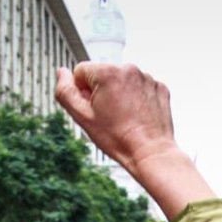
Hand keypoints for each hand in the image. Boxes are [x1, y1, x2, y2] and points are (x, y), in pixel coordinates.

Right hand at [55, 64, 212, 217]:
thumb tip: (62, 73)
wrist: (150, 153)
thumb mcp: (82, 117)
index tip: (94, 109)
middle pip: (102, 75)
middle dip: (101, 92)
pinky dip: (137, 98)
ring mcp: (146, 77)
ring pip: (122, 81)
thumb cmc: (118, 138)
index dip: (82, 92)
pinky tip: (137, 116)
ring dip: (120, 94)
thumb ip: (65, 91)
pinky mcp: (159, 87)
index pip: (81, 72)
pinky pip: (140, 87)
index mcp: (107, 72)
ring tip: (125, 117)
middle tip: (109, 116)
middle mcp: (128, 68)